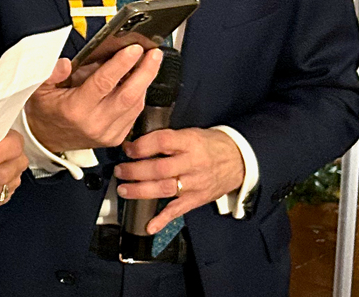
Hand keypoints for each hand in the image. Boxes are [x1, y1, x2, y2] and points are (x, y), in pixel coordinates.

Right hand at [25, 45, 161, 153]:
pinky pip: (134, 114)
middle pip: (128, 95)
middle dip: (145, 71)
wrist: (47, 140)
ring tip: (150, 62)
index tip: (133, 49)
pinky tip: (140, 82)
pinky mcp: (115, 138)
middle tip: (153, 54)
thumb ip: (51, 73)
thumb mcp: (39, 89)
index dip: (121, 64)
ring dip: (145, 82)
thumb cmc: (45, 112)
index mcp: (75, 109)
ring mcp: (108, 133)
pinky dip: (140, 96)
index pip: (104, 83)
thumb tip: (66, 63)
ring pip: (135, 105)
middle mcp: (94, 123)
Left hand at [115, 127, 245, 233]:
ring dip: (141, 191)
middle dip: (135, 171)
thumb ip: (167, 138)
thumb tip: (135, 143)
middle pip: (160, 169)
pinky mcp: (197, 199)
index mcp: (190, 143)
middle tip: (119, 171)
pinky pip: (178, 210)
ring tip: (123, 190)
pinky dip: (163, 220)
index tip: (127, 148)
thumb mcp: (190, 133)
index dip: (142, 146)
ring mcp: (195, 184)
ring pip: (165, 189)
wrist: (240, 160)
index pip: (162, 142)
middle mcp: (192, 164)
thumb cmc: (209, 144)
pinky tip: (149, 226)